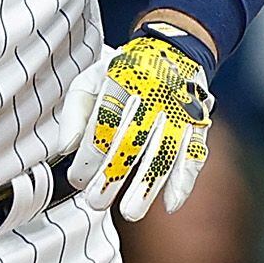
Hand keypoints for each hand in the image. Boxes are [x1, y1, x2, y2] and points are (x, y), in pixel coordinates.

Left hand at [63, 27, 213, 219]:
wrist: (172, 49)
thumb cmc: (122, 73)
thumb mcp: (91, 80)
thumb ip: (75, 112)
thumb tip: (65, 148)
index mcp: (123, 79)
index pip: (104, 122)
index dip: (90, 154)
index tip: (78, 179)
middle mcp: (154, 93)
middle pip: (133, 140)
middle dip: (114, 175)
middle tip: (96, 203)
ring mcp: (179, 109)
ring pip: (164, 151)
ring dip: (148, 185)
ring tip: (131, 213)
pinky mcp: (198, 123)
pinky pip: (194, 154)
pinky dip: (184, 181)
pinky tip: (170, 204)